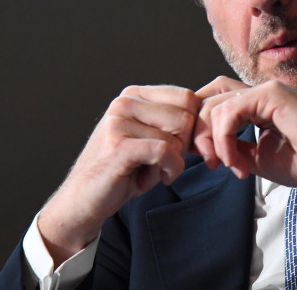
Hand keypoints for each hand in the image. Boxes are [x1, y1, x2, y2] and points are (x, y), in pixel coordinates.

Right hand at [38, 85, 198, 262]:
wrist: (84, 200)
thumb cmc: (123, 172)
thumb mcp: (151, 141)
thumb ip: (175, 127)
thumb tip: (212, 122)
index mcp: (134, 95)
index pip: (187, 97)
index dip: (195, 127)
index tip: (185, 150)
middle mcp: (124, 102)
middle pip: (186, 115)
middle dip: (185, 145)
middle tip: (167, 164)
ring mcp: (119, 121)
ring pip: (177, 135)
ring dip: (174, 161)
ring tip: (154, 171)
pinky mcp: (119, 144)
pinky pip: (166, 151)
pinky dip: (170, 169)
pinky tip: (156, 179)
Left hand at [194, 77, 296, 189]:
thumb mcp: (257, 158)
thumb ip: (232, 149)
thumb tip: (207, 150)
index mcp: (255, 106)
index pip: (214, 102)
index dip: (200, 127)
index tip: (204, 158)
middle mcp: (257, 94)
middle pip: (208, 100)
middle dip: (199, 134)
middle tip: (209, 163)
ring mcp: (264, 91)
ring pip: (215, 107)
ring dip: (213, 142)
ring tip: (229, 165)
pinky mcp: (270, 94)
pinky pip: (230, 112)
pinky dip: (225, 139)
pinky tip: (235, 160)